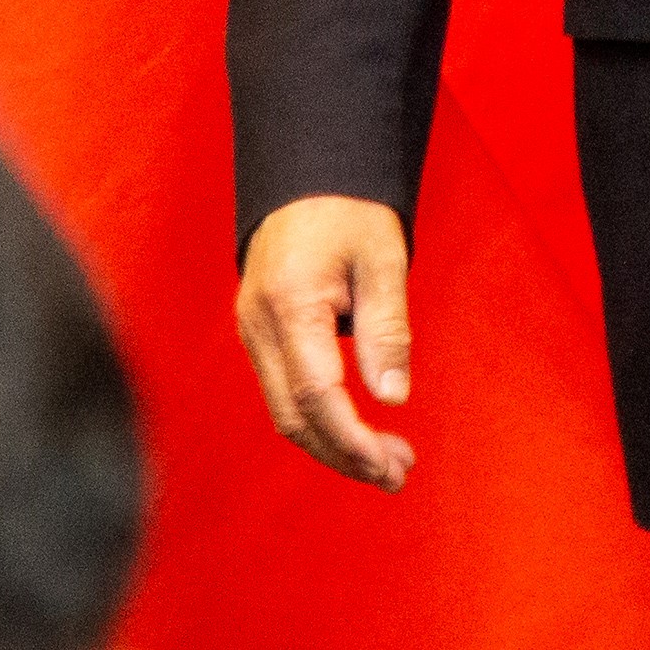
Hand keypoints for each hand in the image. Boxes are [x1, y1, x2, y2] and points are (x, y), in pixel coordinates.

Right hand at [235, 193, 418, 489]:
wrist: (307, 175)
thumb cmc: (350, 210)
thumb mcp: (383, 259)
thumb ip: (386, 327)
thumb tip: (392, 396)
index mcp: (289, 304)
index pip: (316, 394)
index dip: (352, 438)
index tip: (390, 463)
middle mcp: (259, 325)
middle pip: (294, 416)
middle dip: (344, 454)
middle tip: (397, 474)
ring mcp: (252, 330)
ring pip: (284, 410)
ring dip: (333, 443)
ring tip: (385, 462)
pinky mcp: (258, 332)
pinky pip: (282, 391)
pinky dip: (317, 419)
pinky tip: (354, 431)